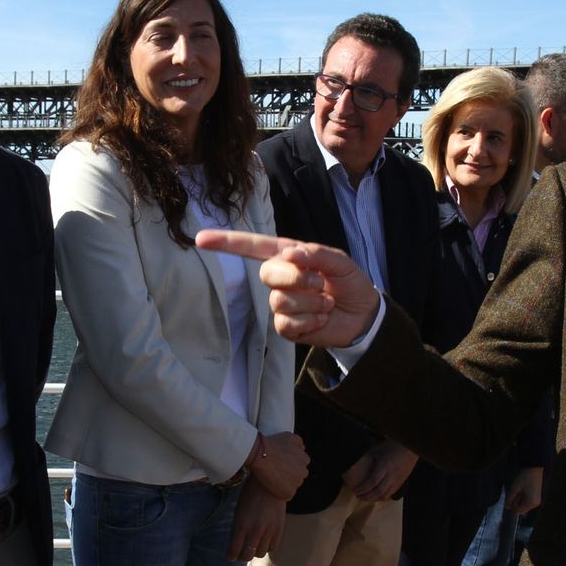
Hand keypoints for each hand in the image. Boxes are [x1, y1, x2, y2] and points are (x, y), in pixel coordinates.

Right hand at [195, 229, 381, 346]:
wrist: (364, 315)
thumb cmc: (350, 282)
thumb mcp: (340, 261)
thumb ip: (316, 254)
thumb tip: (289, 254)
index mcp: (288, 255)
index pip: (252, 247)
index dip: (226, 242)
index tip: (200, 239)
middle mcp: (280, 278)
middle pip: (268, 274)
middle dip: (297, 278)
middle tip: (321, 282)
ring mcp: (281, 303)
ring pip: (280, 301)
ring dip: (310, 302)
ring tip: (326, 302)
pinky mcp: (287, 326)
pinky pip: (286, 323)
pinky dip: (310, 321)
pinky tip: (321, 319)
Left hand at [228, 482, 285, 560]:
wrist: (270, 484)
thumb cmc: (250, 496)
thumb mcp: (238, 512)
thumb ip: (238, 529)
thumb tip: (236, 545)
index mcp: (241, 525)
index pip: (234, 550)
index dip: (231, 556)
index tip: (230, 556)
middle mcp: (255, 530)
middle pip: (247, 556)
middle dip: (242, 557)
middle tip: (241, 554)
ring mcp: (268, 531)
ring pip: (260, 553)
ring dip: (255, 551)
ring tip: (253, 545)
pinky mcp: (279, 529)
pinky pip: (273, 547)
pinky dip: (267, 547)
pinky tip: (264, 540)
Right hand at [248, 432, 308, 501]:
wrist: (260, 455)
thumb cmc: (273, 444)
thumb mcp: (289, 436)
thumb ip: (299, 443)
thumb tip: (302, 448)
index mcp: (304, 459)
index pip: (301, 464)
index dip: (290, 464)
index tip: (281, 463)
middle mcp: (303, 472)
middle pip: (298, 475)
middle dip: (289, 474)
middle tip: (276, 471)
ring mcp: (297, 483)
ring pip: (292, 485)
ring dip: (285, 483)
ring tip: (272, 479)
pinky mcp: (289, 493)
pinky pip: (286, 495)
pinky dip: (280, 492)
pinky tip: (272, 487)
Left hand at [341, 440, 417, 502]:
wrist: (409, 448)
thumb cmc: (390, 446)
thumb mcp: (376, 450)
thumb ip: (366, 458)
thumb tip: (352, 465)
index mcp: (384, 465)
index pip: (372, 481)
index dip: (363, 488)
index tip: (355, 490)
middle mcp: (392, 474)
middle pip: (378, 491)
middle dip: (366, 497)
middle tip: (358, 496)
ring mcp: (398, 479)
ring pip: (385, 495)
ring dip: (373, 499)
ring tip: (365, 497)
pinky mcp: (401, 482)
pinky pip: (391, 494)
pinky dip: (381, 497)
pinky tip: (375, 496)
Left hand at [506, 467, 543, 513]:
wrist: (534, 468)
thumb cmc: (525, 477)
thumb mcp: (515, 488)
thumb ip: (510, 498)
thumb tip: (507, 507)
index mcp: (530, 503)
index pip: (518, 511)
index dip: (512, 506)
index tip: (509, 498)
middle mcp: (535, 504)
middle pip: (522, 510)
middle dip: (516, 504)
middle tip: (514, 493)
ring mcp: (537, 501)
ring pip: (524, 506)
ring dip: (519, 501)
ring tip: (518, 490)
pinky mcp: (536, 497)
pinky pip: (527, 502)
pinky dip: (523, 498)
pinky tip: (522, 490)